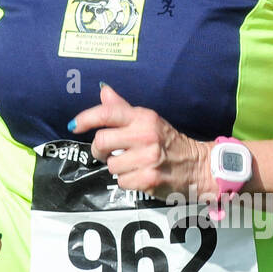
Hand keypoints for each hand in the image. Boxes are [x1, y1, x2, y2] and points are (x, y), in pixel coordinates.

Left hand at [71, 83, 212, 200]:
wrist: (198, 166)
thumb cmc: (168, 142)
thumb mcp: (148, 120)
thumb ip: (123, 108)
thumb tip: (103, 90)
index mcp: (144, 117)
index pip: (107, 113)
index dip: (86, 118)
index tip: (74, 125)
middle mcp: (145, 135)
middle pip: (102, 142)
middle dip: (99, 150)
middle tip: (106, 152)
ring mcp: (147, 158)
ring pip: (110, 165)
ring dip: (117, 167)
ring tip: (132, 164)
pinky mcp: (149, 179)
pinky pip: (122, 181)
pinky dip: (127, 181)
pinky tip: (140, 175)